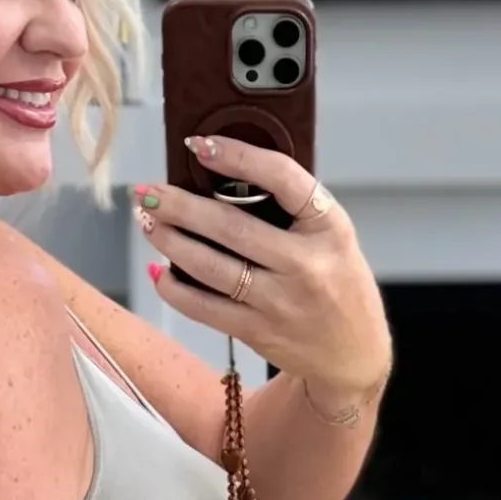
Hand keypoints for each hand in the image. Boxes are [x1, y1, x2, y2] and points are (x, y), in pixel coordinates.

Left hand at [131, 137, 390, 402]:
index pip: (283, 179)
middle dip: (179, 205)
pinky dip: (174, 288)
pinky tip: (157, 271)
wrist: (353, 354)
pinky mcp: (258, 331)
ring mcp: (279, 302)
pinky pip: (203, 307)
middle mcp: (305, 265)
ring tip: (147, 221)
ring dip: (170, 241)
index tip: (200, 145)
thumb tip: (223, 177)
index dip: (238, 156)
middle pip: (230, 226)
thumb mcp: (333, 237)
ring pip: (210, 266)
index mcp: (329, 228)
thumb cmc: (338, 284)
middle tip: (147, 191)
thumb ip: (293, 210)